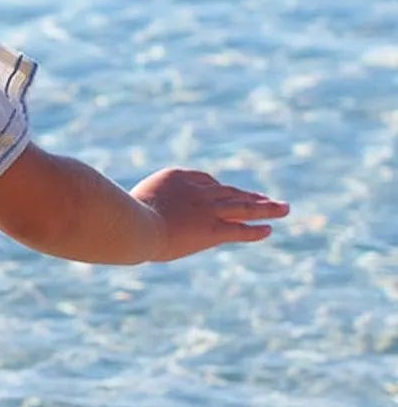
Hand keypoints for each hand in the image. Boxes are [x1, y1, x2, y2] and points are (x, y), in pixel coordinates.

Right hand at [129, 168, 288, 261]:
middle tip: (268, 199)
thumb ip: (140, 204)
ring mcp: (208, 210)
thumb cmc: (122, 215)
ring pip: (244, 207)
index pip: (206, 180)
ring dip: (266, 208)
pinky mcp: (213, 230)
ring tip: (284, 208)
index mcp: (177, 176)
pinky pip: (240, 229)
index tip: (229, 193)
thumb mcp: (127, 202)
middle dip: (250, 195)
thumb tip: (131, 212)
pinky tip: (269, 229)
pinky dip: (255, 230)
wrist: (134, 224)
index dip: (219, 188)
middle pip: (231, 191)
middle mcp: (198, 190)